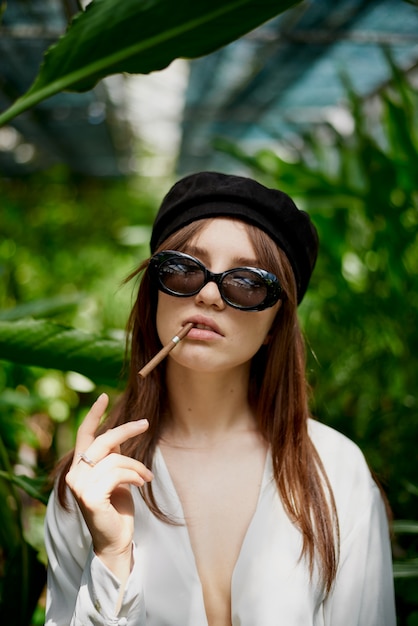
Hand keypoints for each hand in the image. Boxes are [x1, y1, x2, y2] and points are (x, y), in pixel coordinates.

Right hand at [65, 393, 152, 577]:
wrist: (115, 539)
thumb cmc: (116, 507)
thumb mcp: (115, 476)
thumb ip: (112, 457)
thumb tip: (119, 435)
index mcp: (80, 466)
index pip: (84, 434)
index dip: (94, 415)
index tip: (104, 396)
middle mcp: (74, 474)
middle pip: (103, 441)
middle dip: (126, 430)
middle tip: (146, 424)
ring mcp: (79, 486)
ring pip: (116, 459)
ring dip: (137, 466)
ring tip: (146, 477)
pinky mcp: (90, 496)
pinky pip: (118, 474)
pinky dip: (135, 476)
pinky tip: (141, 484)